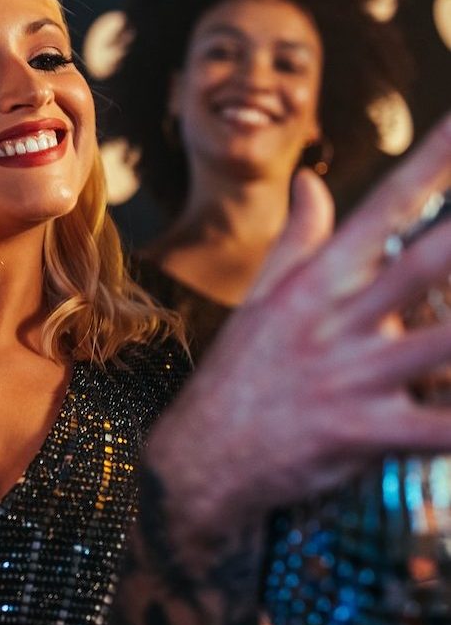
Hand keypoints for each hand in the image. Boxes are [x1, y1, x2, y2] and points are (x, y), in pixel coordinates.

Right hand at [148, 114, 450, 549]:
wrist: (198, 460)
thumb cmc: (240, 375)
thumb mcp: (262, 299)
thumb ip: (300, 238)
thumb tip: (311, 179)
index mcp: (315, 282)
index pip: (381, 209)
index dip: (430, 165)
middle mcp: (335, 322)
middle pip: (421, 266)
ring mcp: (348, 377)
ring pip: (442, 348)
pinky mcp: (360, 434)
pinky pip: (435, 429)